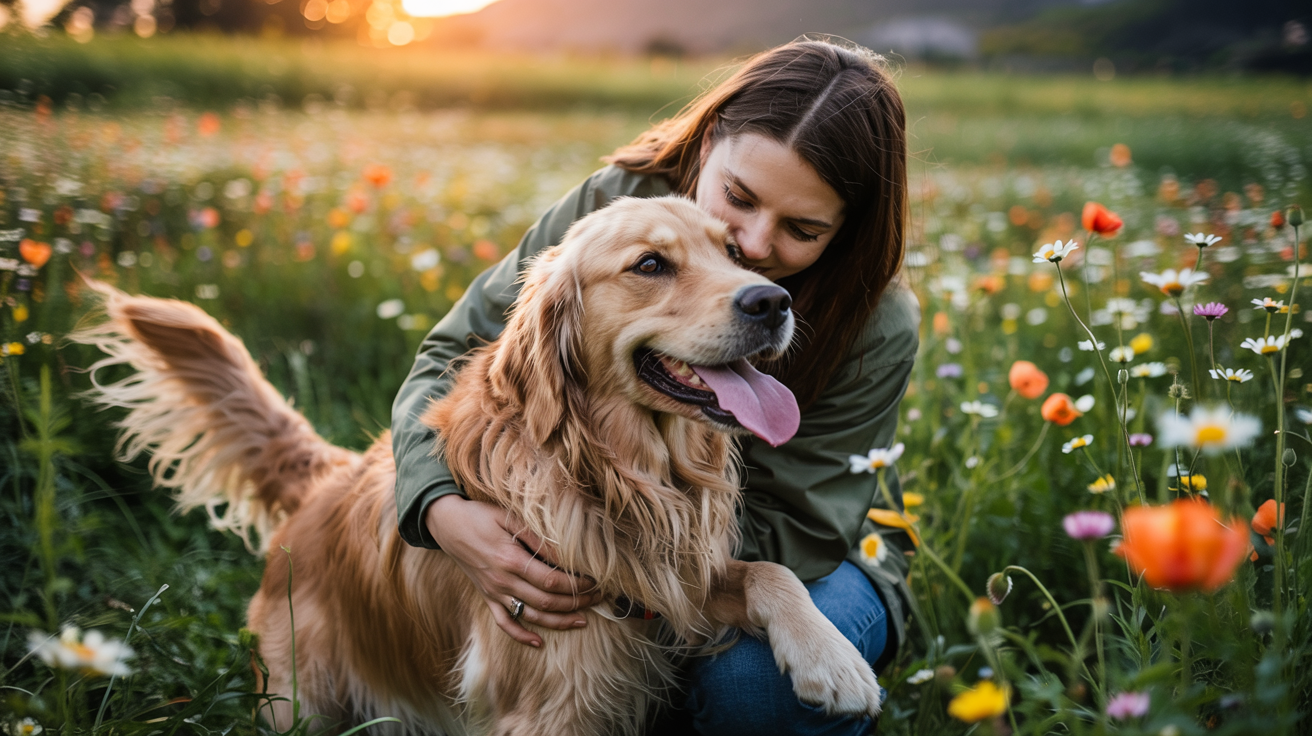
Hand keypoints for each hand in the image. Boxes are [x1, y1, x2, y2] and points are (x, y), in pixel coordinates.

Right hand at [425, 494, 601, 646]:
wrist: (446, 524)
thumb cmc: (480, 515)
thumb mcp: (509, 517)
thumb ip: (537, 538)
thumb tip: (565, 555)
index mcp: (510, 560)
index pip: (551, 581)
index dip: (576, 584)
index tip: (595, 580)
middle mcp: (502, 581)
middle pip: (546, 602)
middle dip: (576, 603)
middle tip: (598, 598)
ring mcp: (494, 592)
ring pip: (530, 617)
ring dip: (558, 622)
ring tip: (583, 621)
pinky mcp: (487, 597)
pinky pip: (504, 623)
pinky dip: (521, 636)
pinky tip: (539, 643)